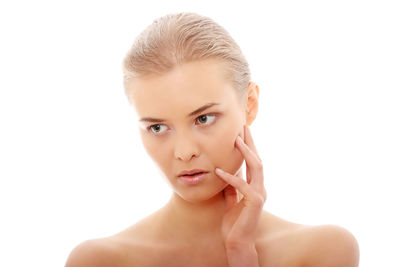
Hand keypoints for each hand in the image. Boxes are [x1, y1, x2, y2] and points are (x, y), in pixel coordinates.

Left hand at [215, 125, 266, 247]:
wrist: (237, 242)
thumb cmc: (233, 223)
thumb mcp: (230, 200)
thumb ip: (231, 187)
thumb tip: (226, 172)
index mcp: (255, 186)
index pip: (253, 162)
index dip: (248, 146)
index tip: (242, 132)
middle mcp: (260, 188)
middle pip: (258, 159)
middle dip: (251, 142)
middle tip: (244, 127)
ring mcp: (259, 195)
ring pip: (257, 168)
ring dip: (246, 153)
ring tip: (236, 141)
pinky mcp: (254, 203)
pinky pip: (242, 186)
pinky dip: (231, 177)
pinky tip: (219, 170)